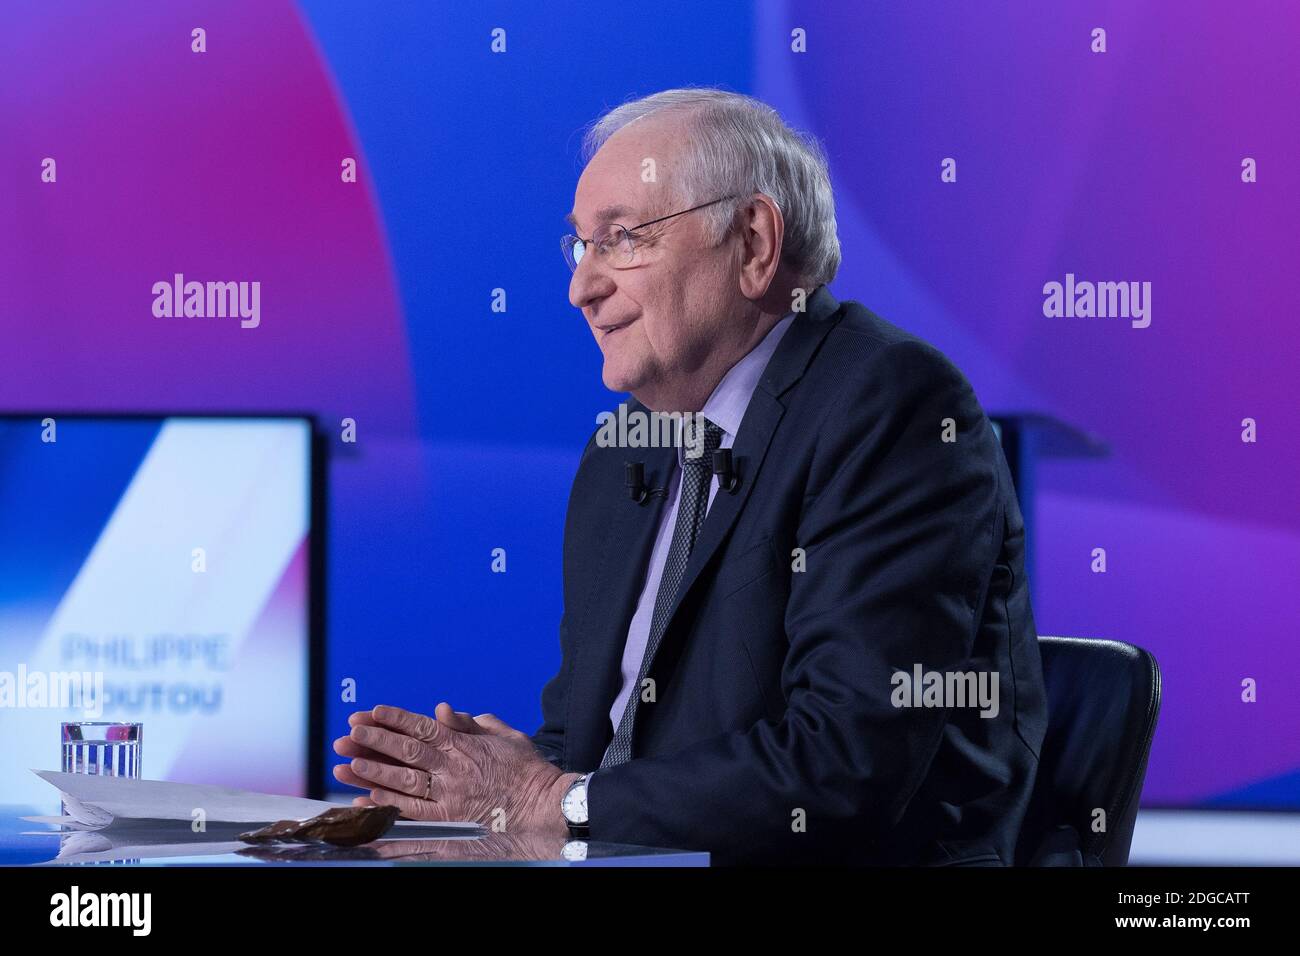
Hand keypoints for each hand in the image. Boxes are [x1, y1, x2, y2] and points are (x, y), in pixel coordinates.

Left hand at [332, 703, 577, 836]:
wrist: (542, 805)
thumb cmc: (525, 768)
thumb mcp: (503, 734)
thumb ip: (471, 722)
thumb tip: (442, 709)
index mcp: (464, 745)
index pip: (422, 728)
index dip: (395, 719)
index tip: (373, 711)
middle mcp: (453, 769)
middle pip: (406, 752)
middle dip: (375, 742)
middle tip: (349, 734)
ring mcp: (448, 795)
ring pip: (403, 781)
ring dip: (372, 772)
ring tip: (347, 764)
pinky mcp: (448, 818)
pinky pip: (411, 810)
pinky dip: (388, 803)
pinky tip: (367, 795)